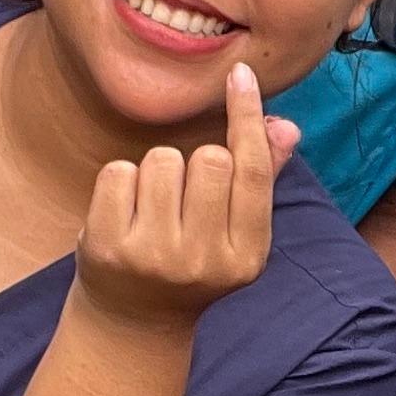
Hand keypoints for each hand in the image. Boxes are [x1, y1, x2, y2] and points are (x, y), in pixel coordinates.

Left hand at [70, 63, 296, 328]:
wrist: (133, 322)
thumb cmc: (191, 263)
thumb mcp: (233, 232)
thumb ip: (261, 179)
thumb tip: (287, 127)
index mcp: (247, 256)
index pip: (252, 171)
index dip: (247, 116)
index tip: (240, 73)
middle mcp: (203, 261)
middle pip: (209, 159)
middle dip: (195, 161)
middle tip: (184, 197)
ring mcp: (153, 257)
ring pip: (162, 159)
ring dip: (156, 170)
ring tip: (153, 208)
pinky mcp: (108, 248)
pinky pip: (118, 172)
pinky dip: (120, 182)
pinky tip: (124, 213)